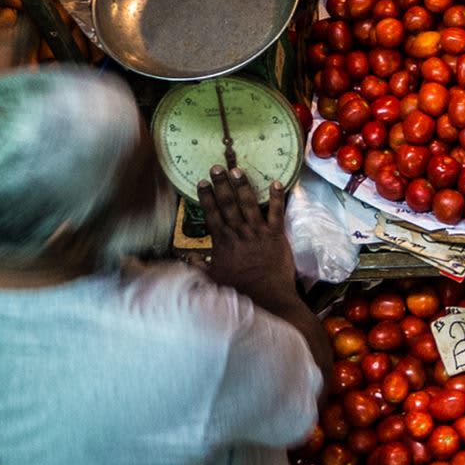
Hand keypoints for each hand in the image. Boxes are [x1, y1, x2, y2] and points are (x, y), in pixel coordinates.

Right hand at [201, 168, 296, 303]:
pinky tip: (277, 183)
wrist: (267, 297)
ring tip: (238, 170)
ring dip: (243, 186)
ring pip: (249, 203)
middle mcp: (239, 232)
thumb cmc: (239, 290)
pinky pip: (277, 212)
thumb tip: (187, 258)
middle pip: (228, 203)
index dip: (207, 196)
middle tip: (217, 167)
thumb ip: (199, 266)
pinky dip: (277, 197)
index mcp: (222, 241)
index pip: (212, 213)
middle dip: (222, 184)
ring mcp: (258, 232)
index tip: (202, 182)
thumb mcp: (212, 279)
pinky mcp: (276, 235)